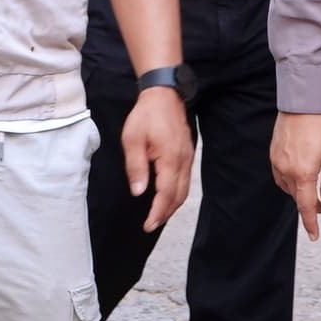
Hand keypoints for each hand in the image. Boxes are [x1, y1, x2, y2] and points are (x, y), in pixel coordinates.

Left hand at [123, 87, 194, 232]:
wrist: (164, 95)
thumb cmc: (146, 115)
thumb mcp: (132, 140)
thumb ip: (136, 167)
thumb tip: (139, 192)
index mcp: (170, 159)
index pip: (166, 194)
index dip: (158, 212)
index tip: (148, 225)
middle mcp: (183, 161)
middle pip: (179, 196)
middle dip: (165, 213)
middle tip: (151, 225)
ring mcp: (188, 158)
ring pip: (184, 190)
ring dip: (172, 205)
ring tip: (158, 215)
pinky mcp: (188, 154)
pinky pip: (185, 180)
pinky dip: (177, 194)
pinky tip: (167, 197)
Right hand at [272, 112, 320, 238]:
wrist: (301, 104)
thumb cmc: (320, 126)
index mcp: (304, 173)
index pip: (307, 206)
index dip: (311, 223)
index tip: (314, 235)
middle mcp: (288, 171)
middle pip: (299, 198)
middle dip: (313, 206)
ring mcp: (278, 163)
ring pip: (289, 188)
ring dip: (302, 194)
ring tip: (315, 191)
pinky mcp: (273, 156)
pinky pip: (281, 177)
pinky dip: (292, 183)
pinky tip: (301, 178)